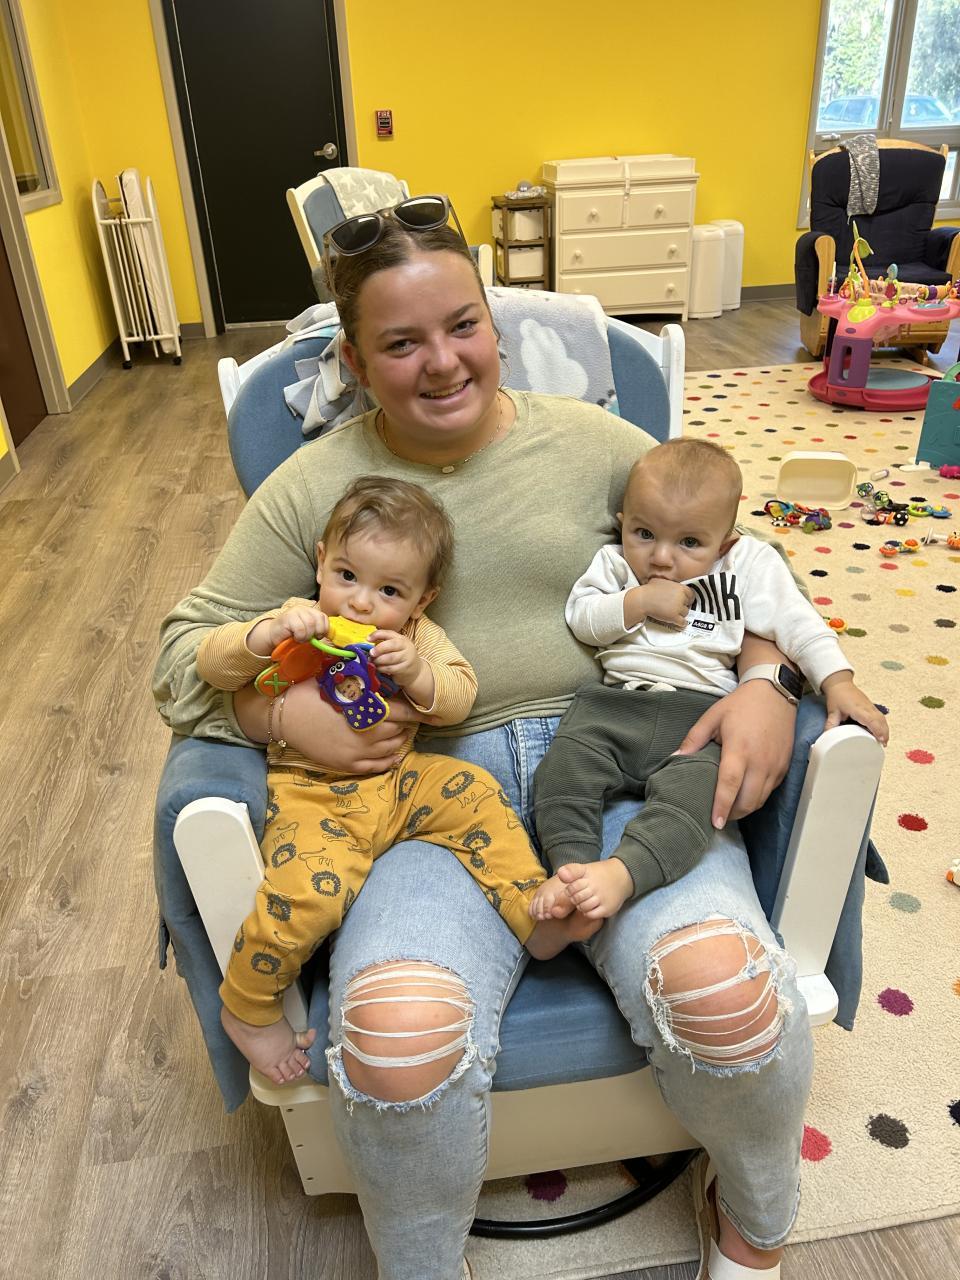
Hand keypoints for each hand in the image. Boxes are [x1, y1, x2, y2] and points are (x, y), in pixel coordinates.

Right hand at [234, 680, 436, 773]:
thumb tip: (374, 666)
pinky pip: (378, 766)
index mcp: (366, 710)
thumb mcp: (336, 682)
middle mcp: (368, 733)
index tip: (420, 709)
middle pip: (399, 730)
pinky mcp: (349, 765)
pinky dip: (390, 760)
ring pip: (392, 748)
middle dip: (405, 725)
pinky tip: (394, 754)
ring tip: (401, 733)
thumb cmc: (309, 694)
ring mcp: (359, 752)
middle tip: (408, 720)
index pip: (400, 711)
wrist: (285, 717)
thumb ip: (359, 679)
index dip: (413, 710)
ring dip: (399, 740)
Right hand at [248, 606, 327, 655]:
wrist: (273, 635)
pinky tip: (295, 638)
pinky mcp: (288, 617)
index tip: (318, 637)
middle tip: (309, 639)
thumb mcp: (307, 632)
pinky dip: (300, 636)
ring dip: (307, 636)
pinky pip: (300, 628)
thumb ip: (316, 631)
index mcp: (310, 611)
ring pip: (310, 624)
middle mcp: (303, 608)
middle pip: (318, 620)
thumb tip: (330, 637)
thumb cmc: (291, 635)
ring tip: (300, 639)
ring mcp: (295, 611)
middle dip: (316, 633)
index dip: (324, 628)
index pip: (324, 617)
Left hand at [369, 630, 422, 684]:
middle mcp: (405, 646)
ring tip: (373, 662)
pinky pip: (391, 668)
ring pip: (390, 658)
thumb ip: (384, 643)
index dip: (377, 635)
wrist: (416, 670)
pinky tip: (378, 668)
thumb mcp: (395, 647)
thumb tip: (368, 643)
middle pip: (391, 645)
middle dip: (379, 649)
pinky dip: (382, 668)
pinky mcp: (405, 668)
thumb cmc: (401, 656)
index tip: (368, 639)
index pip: (389, 633)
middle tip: (371, 653)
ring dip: (379, 660)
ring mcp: (407, 657)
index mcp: (401, 638)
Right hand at [634, 579, 693, 629]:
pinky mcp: (674, 617)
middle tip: (677, 607)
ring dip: (681, 614)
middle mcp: (681, 597)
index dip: (688, 598)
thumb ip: (671, 583)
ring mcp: (678, 608)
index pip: (691, 594)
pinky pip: (683, 622)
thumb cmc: (649, 590)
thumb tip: (671, 585)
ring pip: (686, 613)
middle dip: (683, 606)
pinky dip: (681, 623)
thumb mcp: (661, 581)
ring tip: (674, 613)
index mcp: (680, 588)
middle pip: (688, 604)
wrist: (642, 600)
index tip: (685, 600)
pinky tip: (678, 623)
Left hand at [673, 680, 795, 827]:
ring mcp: (775, 766)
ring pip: (761, 800)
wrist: (774, 694)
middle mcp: (761, 761)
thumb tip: (675, 758)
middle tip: (718, 816)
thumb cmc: (741, 705)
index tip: (714, 822)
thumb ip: (693, 740)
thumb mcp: (712, 717)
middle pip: (748, 801)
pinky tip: (745, 794)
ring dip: (745, 809)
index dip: (721, 806)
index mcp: (739, 749)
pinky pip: (770, 791)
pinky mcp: (784, 767)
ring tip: (729, 808)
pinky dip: (757, 798)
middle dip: (732, 814)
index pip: (730, 785)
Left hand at [823, 675, 888, 743]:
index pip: (871, 720)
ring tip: (884, 741)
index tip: (881, 739)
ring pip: (882, 718)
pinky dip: (883, 724)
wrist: (840, 684)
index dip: (877, 730)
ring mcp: (870, 706)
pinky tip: (881, 732)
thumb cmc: (838, 696)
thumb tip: (827, 737)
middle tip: (884, 745)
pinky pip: (880, 716)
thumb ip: (831, 724)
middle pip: (880, 720)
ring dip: (885, 729)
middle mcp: (867, 707)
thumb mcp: (832, 711)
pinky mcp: (871, 706)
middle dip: (884, 733)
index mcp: (858, 709)